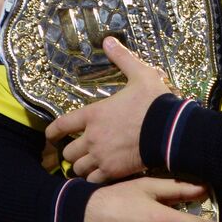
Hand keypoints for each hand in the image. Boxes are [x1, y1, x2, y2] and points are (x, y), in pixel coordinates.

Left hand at [46, 37, 171, 182]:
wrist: (170, 130)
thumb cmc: (154, 102)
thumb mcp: (140, 74)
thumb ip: (122, 58)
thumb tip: (109, 40)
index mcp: (94, 114)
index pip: (61, 125)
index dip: (52, 132)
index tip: (51, 136)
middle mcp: (92, 137)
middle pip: (68, 152)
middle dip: (71, 152)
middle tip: (78, 151)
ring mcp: (102, 156)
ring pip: (78, 169)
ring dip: (81, 167)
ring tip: (88, 165)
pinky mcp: (114, 171)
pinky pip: (93, 180)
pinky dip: (94, 179)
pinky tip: (100, 176)